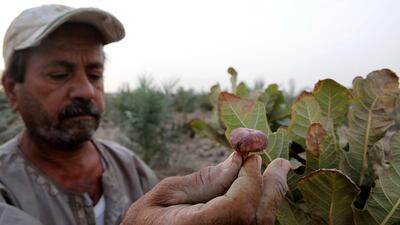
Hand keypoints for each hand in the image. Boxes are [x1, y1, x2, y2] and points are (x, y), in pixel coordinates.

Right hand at [120, 152, 289, 224]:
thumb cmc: (146, 221)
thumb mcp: (165, 194)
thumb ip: (204, 180)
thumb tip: (237, 161)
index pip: (239, 206)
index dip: (249, 179)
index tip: (250, 156)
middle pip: (258, 217)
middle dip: (271, 187)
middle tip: (280, 164)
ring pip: (260, 224)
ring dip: (269, 197)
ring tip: (276, 174)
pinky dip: (260, 208)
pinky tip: (261, 193)